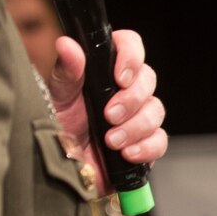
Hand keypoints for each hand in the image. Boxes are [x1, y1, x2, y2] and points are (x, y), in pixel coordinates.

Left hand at [48, 29, 166, 189]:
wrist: (61, 170)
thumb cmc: (57, 129)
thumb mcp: (57, 98)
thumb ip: (66, 72)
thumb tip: (66, 44)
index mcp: (105, 71)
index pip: (130, 46)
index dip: (131, 56)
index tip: (119, 77)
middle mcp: (125, 91)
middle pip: (148, 79)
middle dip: (131, 99)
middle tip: (109, 115)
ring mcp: (137, 117)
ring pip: (155, 110)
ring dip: (135, 127)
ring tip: (110, 141)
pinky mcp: (144, 144)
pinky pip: (159, 141)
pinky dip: (146, 147)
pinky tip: (127, 153)